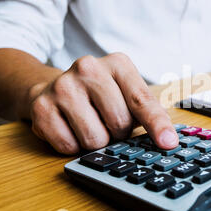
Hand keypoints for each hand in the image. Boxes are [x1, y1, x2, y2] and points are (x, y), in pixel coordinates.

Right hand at [27, 53, 178, 154]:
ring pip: (95, 139)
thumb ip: (149, 112)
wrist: (52, 87)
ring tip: (90, 123)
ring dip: (97, 140)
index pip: (142, 100)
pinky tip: (71, 128)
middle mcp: (89, 68)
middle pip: (119, 123)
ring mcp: (62, 86)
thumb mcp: (127, 92)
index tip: (168, 143)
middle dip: (118, 132)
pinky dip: (74, 146)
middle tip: (108, 120)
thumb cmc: (100, 94)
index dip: (156, 125)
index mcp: (118, 63)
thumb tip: (168, 140)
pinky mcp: (42, 107)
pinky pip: (69, 146)